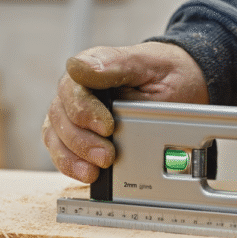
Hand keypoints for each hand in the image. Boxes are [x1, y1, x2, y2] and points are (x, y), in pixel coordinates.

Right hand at [42, 42, 208, 182]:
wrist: (181, 86)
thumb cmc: (165, 73)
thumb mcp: (149, 64)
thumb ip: (116, 64)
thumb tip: (80, 67)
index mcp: (91, 66)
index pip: (72, 88)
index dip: (85, 110)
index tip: (107, 127)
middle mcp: (77, 90)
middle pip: (60, 116)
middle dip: (81, 141)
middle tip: (106, 156)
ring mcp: (74, 113)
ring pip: (55, 135)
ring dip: (71, 156)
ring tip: (93, 171)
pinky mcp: (77, 135)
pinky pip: (61, 150)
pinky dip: (70, 164)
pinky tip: (87, 173)